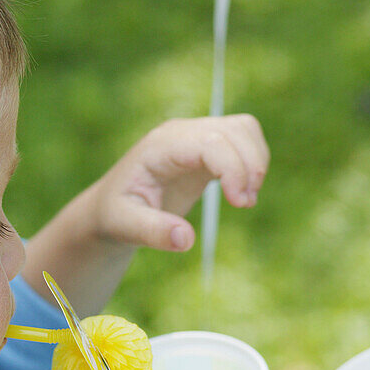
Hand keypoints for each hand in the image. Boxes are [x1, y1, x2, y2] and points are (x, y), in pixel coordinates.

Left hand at [92, 115, 269, 252]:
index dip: (234, 168)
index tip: (241, 203)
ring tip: (245, 199)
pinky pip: (243, 140)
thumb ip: (153, 231)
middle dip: (251, 166)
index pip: (211, 142)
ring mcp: (196, 136)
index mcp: (161, 147)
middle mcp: (181, 134)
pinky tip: (241, 192)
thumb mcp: (125, 226)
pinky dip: (252, 163)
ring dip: (256, 162)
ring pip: (244, 129)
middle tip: (245, 205)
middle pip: (235, 130)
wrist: (113, 207)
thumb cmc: (116, 214)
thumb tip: (186, 239)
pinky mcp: (207, 148)